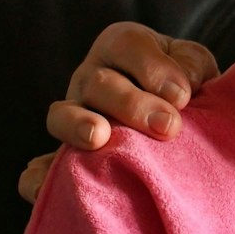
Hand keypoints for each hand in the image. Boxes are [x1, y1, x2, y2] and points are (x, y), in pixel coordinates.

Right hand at [21, 23, 219, 203]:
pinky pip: (42, 165)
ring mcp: (75, 114)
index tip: (182, 96)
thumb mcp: (194, 64)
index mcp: (123, 46)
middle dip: (133, 105)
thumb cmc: (186, 83)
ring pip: (63, 115)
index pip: (128, 46)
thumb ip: (192, 68)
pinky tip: (44, 188)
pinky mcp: (67, 154)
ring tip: (98, 138)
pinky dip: (39, 176)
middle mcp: (92, 76)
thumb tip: (179, 92)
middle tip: (167, 127)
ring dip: (80, 126)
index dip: (153, 68)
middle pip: (99, 84)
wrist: (178, 116)